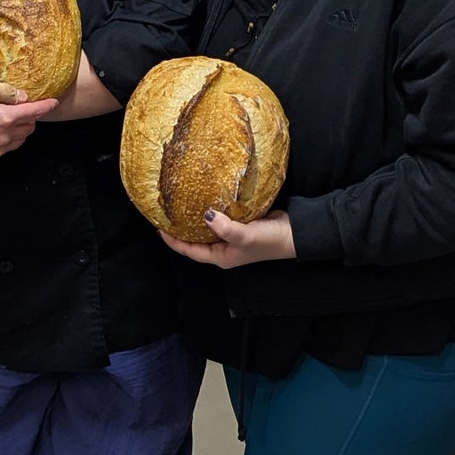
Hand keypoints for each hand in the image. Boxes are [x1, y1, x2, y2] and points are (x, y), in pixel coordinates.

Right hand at [0, 81, 56, 163]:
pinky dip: (6, 140)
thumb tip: (23, 97)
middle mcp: (2, 137)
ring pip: (20, 139)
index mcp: (2, 118)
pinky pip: (7, 148)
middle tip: (13, 109)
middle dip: (27, 117)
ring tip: (1, 120)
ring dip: (18, 130)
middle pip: (29, 127)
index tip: (53, 103)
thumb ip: (5, 91)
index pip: (32, 112)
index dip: (45, 106)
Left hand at [159, 209, 296, 266]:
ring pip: (206, 228)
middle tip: (167, 213)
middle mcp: (223, 248)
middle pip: (195, 239)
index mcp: (221, 257)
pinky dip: (211, 209)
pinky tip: (204, 197)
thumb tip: (206, 214)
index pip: (189, 251)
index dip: (173, 241)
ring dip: (195, 218)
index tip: (159, 228)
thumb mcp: (245, 236)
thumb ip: (225, 228)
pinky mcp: (239, 223)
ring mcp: (231, 236)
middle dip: (181, 229)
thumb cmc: (270, 240)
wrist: (296, 233)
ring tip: (180, 204)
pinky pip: (219, 217)